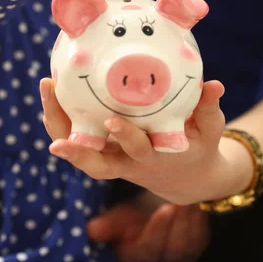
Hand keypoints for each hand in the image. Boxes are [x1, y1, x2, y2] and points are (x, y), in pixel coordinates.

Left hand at [40, 77, 226, 204]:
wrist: (186, 176)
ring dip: (57, 127)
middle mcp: (127, 163)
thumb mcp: (210, 131)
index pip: (138, 152)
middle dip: (74, 152)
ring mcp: (112, 159)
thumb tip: (215, 85)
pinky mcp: (103, 150)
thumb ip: (209, 109)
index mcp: (154, 157)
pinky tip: (53, 89)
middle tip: (54, 133)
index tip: (112, 122)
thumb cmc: (199, 147)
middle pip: (95, 166)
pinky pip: (76, 137)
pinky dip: (60, 120)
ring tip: (47, 89)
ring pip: (78, 151)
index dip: (126, 139)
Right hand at [87, 192, 209, 261]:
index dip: (157, 231)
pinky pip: (201, 238)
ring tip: (190, 199)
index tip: (164, 209)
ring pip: (189, 246)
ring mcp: (179, 257)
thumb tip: (91, 230)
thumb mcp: (119, 215)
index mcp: (134, 259)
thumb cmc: (131, 212)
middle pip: (173, 251)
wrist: (151, 205)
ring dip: (190, 222)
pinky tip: (198, 204)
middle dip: (178, 225)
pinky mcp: (194, 246)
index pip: (147, 251)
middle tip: (180, 201)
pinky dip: (200, 221)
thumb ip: (108, 224)